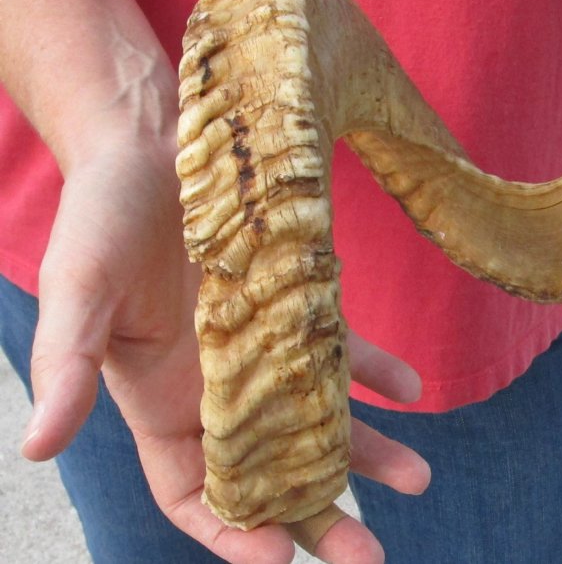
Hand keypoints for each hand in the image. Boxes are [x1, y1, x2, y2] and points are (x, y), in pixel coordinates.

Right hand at [20, 136, 429, 563]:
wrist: (156, 143)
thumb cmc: (103, 213)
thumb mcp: (79, 288)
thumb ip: (67, 365)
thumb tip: (36, 448)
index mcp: (163, 400)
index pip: (195, 490)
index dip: (230, 528)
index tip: (274, 556)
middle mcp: (219, 386)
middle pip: (271, 469)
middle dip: (315, 512)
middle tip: (368, 553)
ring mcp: (263, 347)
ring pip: (317, 416)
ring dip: (366, 448)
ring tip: (418, 476)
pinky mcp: (294, 304)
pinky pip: (340, 347)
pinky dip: (374, 368)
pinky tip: (410, 386)